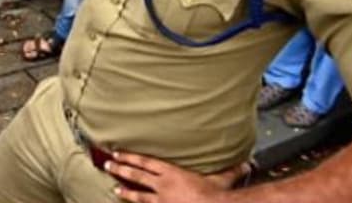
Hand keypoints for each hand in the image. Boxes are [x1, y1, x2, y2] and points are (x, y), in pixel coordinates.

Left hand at [105, 151, 249, 202]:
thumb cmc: (216, 196)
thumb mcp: (221, 179)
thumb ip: (230, 170)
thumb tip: (244, 164)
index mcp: (172, 173)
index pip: (145, 162)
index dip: (130, 157)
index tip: (117, 153)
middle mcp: (163, 186)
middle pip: (136, 176)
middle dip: (120, 169)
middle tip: (106, 164)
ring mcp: (161, 202)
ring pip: (138, 195)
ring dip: (125, 191)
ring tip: (115, 188)